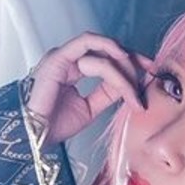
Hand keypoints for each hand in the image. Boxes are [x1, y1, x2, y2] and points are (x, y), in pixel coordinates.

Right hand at [26, 32, 151, 146]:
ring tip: (133, 87)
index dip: (130, 62)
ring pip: (102, 51)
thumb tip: (130, 83)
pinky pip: (87, 46)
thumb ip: (107, 93)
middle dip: (132, 58)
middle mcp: (67, 60)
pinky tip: (121, 59)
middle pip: (107, 50)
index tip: (149, 71)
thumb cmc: (53, 127)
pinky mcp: (58, 58)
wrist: (34, 138)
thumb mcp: (90, 108)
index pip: (106, 58)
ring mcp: (62, 57)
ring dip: (123, 67)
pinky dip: (107, 48)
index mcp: (72, 70)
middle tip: (149, 72)